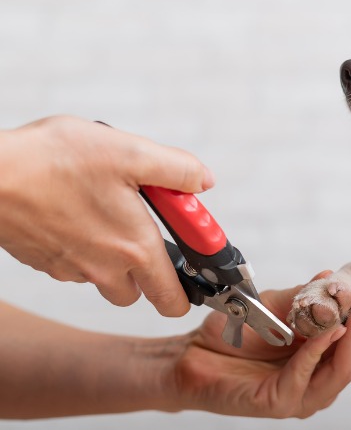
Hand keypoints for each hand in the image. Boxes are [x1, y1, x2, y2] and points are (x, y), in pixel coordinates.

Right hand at [0, 116, 213, 315]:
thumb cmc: (55, 162)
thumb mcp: (131, 153)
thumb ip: (177, 170)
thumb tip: (203, 182)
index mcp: (136, 249)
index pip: (173, 299)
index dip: (190, 291)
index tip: (194, 267)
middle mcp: (105, 269)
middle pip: (140, 291)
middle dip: (150, 267)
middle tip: (145, 227)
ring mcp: (71, 269)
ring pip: (106, 279)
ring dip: (115, 256)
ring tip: (107, 210)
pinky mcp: (45, 261)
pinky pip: (76, 265)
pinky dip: (84, 246)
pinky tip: (76, 211)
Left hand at [167, 268, 350, 417]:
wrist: (192, 354)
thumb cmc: (234, 333)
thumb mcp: (274, 306)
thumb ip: (303, 296)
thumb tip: (331, 276)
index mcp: (325, 355)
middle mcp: (320, 377)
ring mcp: (303, 394)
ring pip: (342, 369)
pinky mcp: (280, 403)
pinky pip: (306, 375)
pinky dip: (319, 350)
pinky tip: (329, 330)